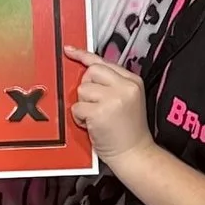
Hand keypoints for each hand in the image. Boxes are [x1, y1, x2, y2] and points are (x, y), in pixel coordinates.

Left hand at [65, 46, 149, 161]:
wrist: (135, 154)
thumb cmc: (127, 130)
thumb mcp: (127, 99)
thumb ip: (111, 83)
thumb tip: (86, 70)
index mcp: (132, 81)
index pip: (103, 62)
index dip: (84, 56)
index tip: (70, 50)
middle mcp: (125, 86)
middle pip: (90, 72)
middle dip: (87, 88)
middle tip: (96, 105)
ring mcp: (113, 98)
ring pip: (82, 89)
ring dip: (83, 105)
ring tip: (96, 118)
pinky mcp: (100, 112)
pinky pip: (77, 107)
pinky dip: (80, 118)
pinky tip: (92, 126)